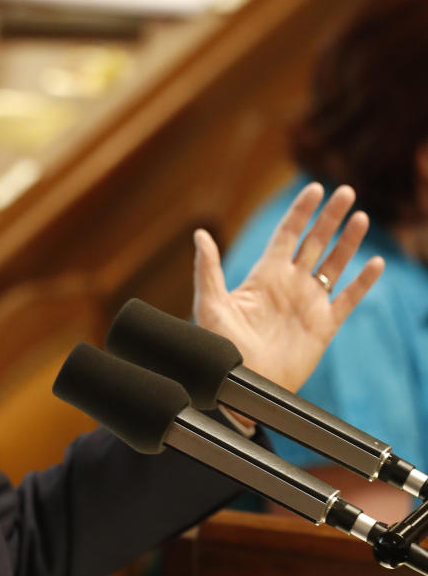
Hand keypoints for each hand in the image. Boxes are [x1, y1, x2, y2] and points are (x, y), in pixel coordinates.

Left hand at [192, 182, 383, 393]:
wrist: (240, 386)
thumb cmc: (219, 348)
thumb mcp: (210, 305)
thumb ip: (208, 269)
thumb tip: (200, 234)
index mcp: (264, 276)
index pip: (286, 235)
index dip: (300, 212)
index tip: (314, 189)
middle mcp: (289, 285)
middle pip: (315, 243)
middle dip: (330, 218)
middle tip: (346, 192)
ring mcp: (308, 304)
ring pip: (334, 265)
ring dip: (348, 242)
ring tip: (361, 218)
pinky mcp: (323, 326)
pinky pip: (348, 299)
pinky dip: (363, 282)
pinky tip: (376, 263)